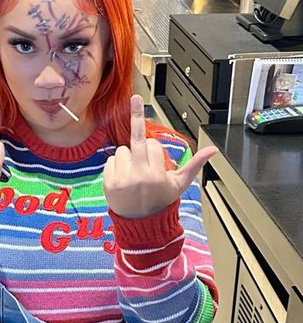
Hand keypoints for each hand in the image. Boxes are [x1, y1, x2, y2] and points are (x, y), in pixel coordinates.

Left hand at [103, 95, 217, 218]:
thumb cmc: (161, 201)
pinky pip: (110, 160)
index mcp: (157, 176)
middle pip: (136, 141)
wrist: (142, 223)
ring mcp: (122, 180)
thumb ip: (195, 164)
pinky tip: (123, 177)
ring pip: (121, 150)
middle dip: (137, 121)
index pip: (153, 145)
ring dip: (127, 156)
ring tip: (134, 172)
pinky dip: (116, 165)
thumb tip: (212, 149)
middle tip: (136, 99)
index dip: (154, 150)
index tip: (155, 158)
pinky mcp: (109, 183)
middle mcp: (139, 176)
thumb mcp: (180, 184)